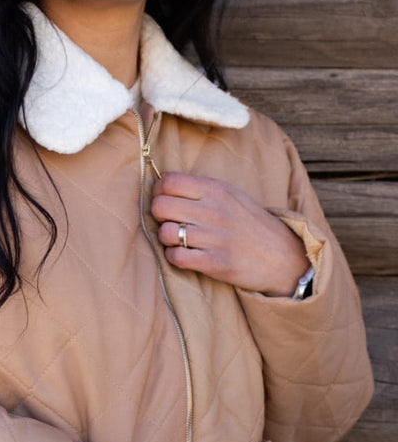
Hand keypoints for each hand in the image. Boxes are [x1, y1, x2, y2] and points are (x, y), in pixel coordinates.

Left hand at [150, 172, 308, 296]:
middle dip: (158, 215)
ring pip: (165, 233)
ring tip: (179, 239)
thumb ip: (199, 187)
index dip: (159, 191)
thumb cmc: (249, 223)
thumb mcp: (230, 194)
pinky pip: (176, 257)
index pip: (168, 182)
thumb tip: (162, 178)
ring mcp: (215, 237)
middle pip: (160, 206)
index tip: (164, 199)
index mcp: (216, 190)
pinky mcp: (215, 263)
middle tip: (170, 220)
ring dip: (166, 238)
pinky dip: (175, 256)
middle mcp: (214, 211)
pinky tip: (185, 254)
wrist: (281, 255)